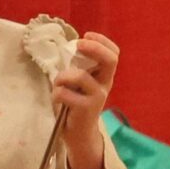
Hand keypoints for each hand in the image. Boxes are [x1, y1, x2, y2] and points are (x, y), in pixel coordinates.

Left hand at [55, 32, 117, 168]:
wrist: (78, 134)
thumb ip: (78, 67)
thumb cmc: (75, 104)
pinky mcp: (86, 109)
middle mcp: (105, 84)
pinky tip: (57, 100)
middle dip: (94, 48)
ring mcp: (97, 97)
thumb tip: (68, 47)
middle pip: (110, 60)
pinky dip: (56, 94)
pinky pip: (64, 93)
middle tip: (78, 44)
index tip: (86, 35)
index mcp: (104, 76)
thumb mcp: (79, 83)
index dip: (101, 41)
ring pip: (80, 76)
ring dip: (62, 77)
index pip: (113, 53)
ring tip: (58, 84)